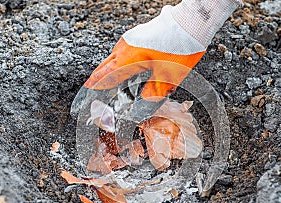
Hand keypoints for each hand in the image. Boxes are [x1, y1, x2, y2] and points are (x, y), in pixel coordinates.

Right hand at [84, 5, 205, 100]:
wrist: (192, 22)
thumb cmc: (180, 47)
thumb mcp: (168, 77)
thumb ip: (154, 92)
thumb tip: (144, 103)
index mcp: (128, 57)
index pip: (107, 75)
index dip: (97, 86)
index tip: (87, 92)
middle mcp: (126, 46)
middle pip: (106, 64)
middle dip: (99, 76)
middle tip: (92, 85)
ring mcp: (133, 38)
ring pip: (115, 56)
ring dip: (111, 68)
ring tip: (109, 78)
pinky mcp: (141, 35)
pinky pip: (125, 50)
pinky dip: (122, 61)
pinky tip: (129, 65)